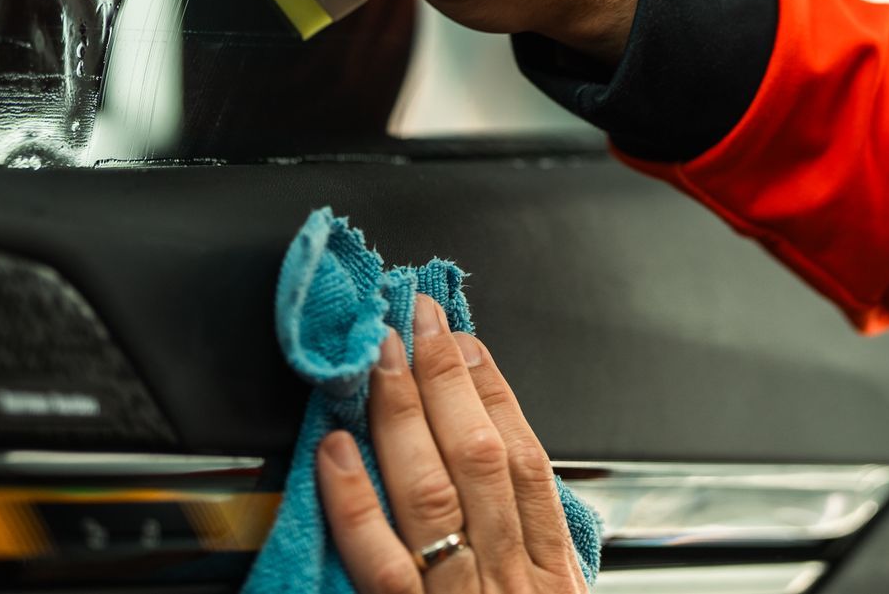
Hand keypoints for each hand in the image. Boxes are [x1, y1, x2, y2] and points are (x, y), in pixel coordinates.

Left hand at [318, 294, 588, 592]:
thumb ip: (533, 549)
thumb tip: (498, 465)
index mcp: (552, 573)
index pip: (526, 459)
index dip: (494, 391)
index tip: (465, 343)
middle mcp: (511, 577)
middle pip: (478, 458)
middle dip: (446, 378)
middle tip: (418, 319)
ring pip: (432, 492)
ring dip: (402, 413)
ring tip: (380, 356)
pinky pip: (380, 563)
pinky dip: (355, 501)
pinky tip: (335, 451)